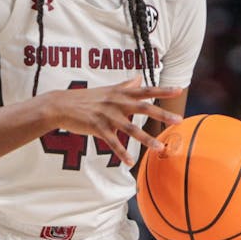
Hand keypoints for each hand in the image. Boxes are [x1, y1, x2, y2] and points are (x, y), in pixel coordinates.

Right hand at [47, 76, 181, 165]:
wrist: (61, 105)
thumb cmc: (86, 98)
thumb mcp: (107, 89)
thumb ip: (124, 85)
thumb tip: (138, 78)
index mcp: (121, 93)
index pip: (145, 90)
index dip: (162, 90)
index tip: (179, 90)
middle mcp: (116, 102)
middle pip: (143, 108)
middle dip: (161, 114)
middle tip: (178, 120)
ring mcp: (107, 115)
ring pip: (130, 128)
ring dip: (146, 139)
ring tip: (160, 148)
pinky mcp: (97, 127)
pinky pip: (112, 142)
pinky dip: (121, 152)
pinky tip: (130, 162)